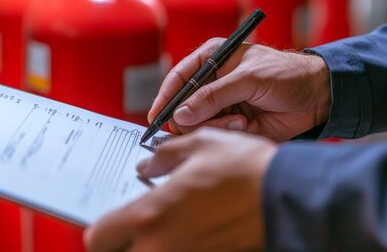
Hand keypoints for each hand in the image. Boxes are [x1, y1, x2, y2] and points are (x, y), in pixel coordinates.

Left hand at [84, 128, 276, 251]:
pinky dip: (172, 248)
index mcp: (152, 213)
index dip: (100, 230)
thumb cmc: (246, 168)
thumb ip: (163, 157)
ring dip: (145, 247)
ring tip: (163, 227)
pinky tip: (186, 230)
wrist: (289, 196)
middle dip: (120, 244)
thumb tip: (145, 167)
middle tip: (134, 228)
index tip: (110, 222)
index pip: (97, 238)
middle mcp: (162, 245)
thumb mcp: (200, 145)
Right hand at [149, 40, 330, 141]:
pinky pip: (216, 134)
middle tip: (204, 123)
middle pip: (184, 105)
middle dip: (193, 117)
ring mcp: (222, 104)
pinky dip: (228, 133)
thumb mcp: (248, 78)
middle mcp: (213, 82)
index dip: (165, 97)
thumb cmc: (286, 75)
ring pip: (198, 124)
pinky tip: (247, 125)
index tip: (156, 118)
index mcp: (212, 59)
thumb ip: (213, 96)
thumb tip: (180, 115)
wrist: (318, 97)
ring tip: (241, 121)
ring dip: (216, 125)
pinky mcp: (232, 123)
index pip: (179, 78)